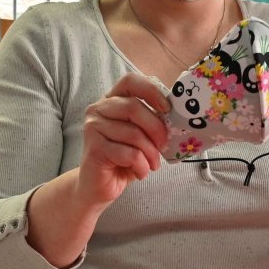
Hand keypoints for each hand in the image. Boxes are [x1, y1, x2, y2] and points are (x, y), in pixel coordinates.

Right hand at [78, 73, 169, 207]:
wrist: (99, 187)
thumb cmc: (123, 159)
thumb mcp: (140, 136)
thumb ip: (150, 121)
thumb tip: (175, 118)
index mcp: (111, 100)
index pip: (130, 81)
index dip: (151, 91)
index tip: (167, 109)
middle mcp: (98, 109)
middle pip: (134, 107)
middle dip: (156, 128)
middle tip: (164, 146)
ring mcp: (93, 128)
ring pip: (134, 134)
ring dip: (151, 153)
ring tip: (152, 164)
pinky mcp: (94, 149)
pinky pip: (129, 153)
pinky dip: (141, 166)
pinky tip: (140, 172)